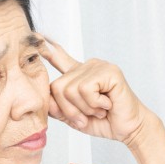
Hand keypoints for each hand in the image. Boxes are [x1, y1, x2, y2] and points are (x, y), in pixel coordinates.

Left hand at [40, 39, 154, 145]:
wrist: (129, 129)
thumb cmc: (104, 122)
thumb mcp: (74, 117)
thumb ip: (58, 108)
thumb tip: (44, 98)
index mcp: (78, 75)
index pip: (59, 58)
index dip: (46, 48)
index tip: (35, 34)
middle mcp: (87, 67)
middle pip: (58, 86)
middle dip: (69, 109)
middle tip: (87, 116)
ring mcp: (98, 66)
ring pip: (70, 89)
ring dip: (84, 108)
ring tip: (100, 110)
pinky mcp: (109, 71)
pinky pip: (86, 89)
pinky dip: (94, 104)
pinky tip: (107, 104)